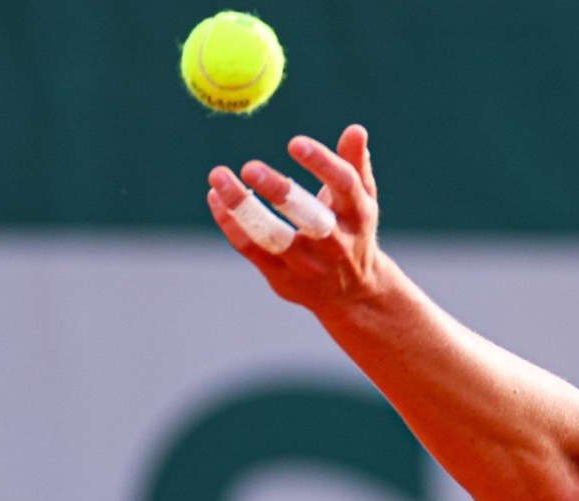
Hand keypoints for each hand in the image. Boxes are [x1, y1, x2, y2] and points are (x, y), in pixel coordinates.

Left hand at [205, 124, 395, 315]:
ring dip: (241, 207)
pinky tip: (215, 197)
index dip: (321, 163)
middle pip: (307, 217)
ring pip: (271, 236)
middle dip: (279, 192)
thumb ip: (355, 164)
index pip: (343, 186)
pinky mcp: (281, 278)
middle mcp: (335, 243)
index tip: (295, 142)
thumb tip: (356, 129)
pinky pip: (250, 248)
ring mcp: (307, 264)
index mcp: (358, 215)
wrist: (351, 294)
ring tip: (217, 177)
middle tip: (250, 166)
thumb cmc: (353, 231)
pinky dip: (230, 223)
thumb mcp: (362, 199)